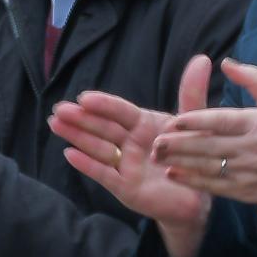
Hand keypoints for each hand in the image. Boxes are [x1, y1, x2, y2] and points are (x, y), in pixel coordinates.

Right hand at [49, 56, 214, 256]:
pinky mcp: (125, 188)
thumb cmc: (193, 155)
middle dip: (80, 118)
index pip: (120, 111)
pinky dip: (87, 165)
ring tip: (55, 124)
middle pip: (102, 127)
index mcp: (143, 124)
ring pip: (97, 148)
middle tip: (59, 109)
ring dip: (76, 136)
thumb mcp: (194, 122)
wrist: (199, 196)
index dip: (103, 104)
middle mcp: (130, 142)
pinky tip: (69, 154)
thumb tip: (202, 59)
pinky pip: (104, 175)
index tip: (84, 97)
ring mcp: (125, 165)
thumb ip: (192, 93)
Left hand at [151, 60, 256, 221]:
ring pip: (207, 166)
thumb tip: (227, 63)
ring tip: (157, 155)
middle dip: (180, 144)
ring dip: (180, 162)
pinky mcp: (243, 190)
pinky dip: (192, 181)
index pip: (223, 121)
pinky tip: (173, 174)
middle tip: (155, 141)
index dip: (197, 121)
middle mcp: (250, 149)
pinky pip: (213, 186)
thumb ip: (254, 78)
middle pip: (209, 146)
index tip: (175, 121)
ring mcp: (246, 172)